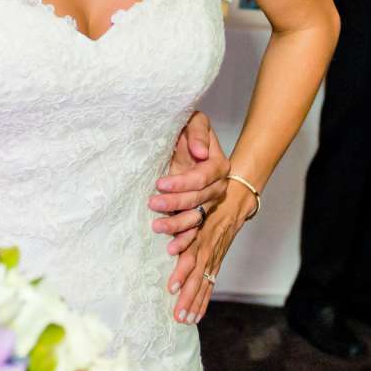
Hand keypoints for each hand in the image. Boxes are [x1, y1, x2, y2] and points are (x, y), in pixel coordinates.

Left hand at [151, 111, 228, 254]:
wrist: (183, 141)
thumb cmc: (188, 131)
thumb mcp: (194, 123)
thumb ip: (198, 133)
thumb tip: (200, 152)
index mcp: (218, 166)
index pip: (202, 178)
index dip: (182, 182)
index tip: (160, 183)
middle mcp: (216, 186)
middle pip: (199, 199)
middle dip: (175, 203)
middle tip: (152, 203)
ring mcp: (206, 201)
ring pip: (196, 217)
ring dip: (177, 225)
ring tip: (157, 227)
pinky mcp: (195, 211)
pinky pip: (193, 229)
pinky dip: (183, 240)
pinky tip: (171, 248)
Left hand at [167, 180, 255, 325]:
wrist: (233, 201)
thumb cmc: (205, 200)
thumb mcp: (192, 202)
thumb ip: (177, 213)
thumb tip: (154, 217)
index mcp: (199, 236)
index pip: (190, 257)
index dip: (181, 273)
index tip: (171, 288)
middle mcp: (207, 250)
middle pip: (196, 278)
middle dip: (187, 298)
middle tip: (177, 315)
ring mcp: (213, 259)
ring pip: (204, 285)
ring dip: (194, 304)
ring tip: (184, 321)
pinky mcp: (216, 264)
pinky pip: (210, 286)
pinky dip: (203, 302)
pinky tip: (196, 317)